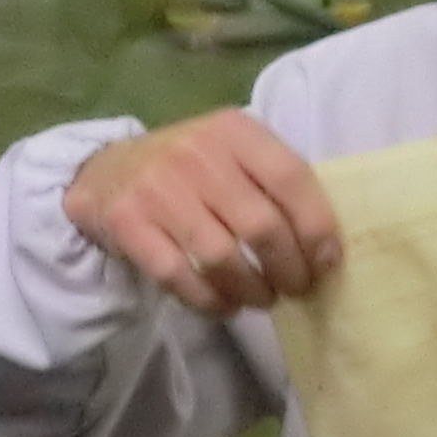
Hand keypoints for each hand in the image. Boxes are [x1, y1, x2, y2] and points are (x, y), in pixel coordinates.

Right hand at [60, 110, 341, 315]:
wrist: (107, 170)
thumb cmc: (191, 168)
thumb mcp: (233, 153)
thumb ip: (273, 182)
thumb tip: (326, 246)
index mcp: (234, 131)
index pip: (290, 177)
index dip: (316, 226)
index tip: (328, 261)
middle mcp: (197, 154)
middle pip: (260, 224)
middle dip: (288, 268)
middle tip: (296, 287)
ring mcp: (159, 189)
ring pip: (221, 257)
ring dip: (252, 289)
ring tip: (263, 298)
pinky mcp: (128, 224)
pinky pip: (178, 276)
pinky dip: (209, 300)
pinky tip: (225, 305)